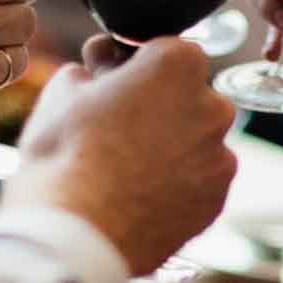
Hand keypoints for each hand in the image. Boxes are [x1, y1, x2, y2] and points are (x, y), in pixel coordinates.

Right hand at [9, 37, 237, 275]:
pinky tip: (138, 196)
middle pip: (187, 95)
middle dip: (157, 105)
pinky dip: (176, 185)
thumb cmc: (65, 155)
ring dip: (169, 146)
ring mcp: (219, 156)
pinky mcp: (216, 200)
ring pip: (195, 140)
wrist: (77, 233)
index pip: (163, 50)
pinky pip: (198, 181)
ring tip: (123, 169)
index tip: (108, 80)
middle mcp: (212, 105)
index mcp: (178, 64)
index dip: (133, 65)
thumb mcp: (63, 92)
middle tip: (114, 128)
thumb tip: (95, 70)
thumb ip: (91, 70)